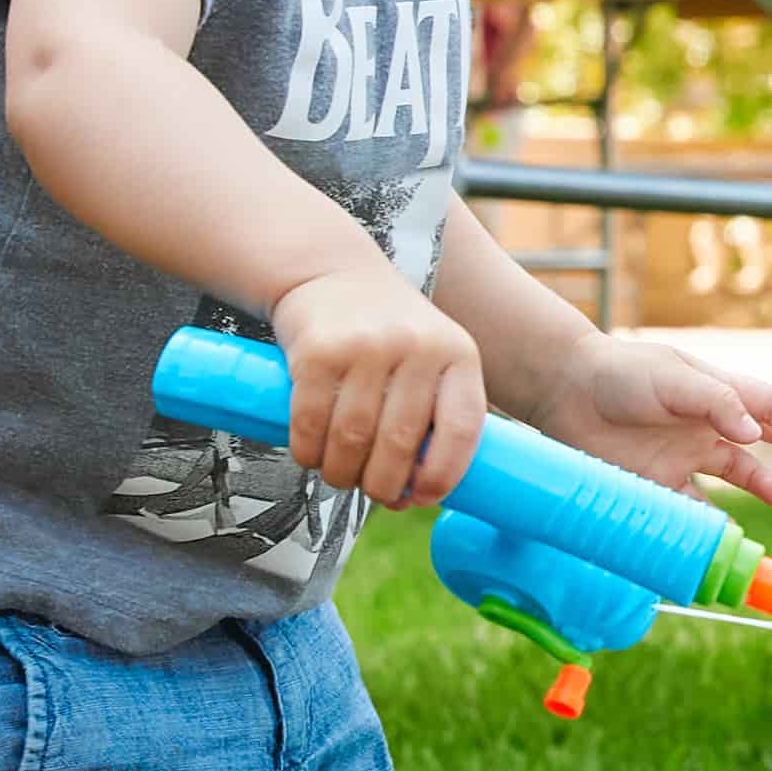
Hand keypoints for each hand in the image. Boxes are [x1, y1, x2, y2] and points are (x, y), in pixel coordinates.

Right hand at [272, 263, 488, 509]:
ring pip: (352, 439)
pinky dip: (309, 453)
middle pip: (400, 442)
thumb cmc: (389, 335)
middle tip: (375, 495)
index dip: (443, 474)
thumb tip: (413, 495)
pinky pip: (310, 422)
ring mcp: (365, 347)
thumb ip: (432, 417)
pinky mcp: (316, 352)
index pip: (462, 427)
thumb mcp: (431, 360)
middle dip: (384, 485)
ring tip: (341, 478)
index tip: (424, 497)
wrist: (332, 273)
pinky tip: (312, 458)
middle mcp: (416, 347)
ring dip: (343, 474)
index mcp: (458, 355)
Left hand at [532, 335, 771, 506]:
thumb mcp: (676, 379)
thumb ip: (719, 403)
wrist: (563, 392)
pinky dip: (707, 523)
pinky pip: (688, 508)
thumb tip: (758, 434)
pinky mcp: (653, 483)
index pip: (765, 406)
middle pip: (755, 439)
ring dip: (754, 483)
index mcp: (712, 393)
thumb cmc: (621, 374)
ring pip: (728, 474)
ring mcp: (678, 455)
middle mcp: (701, 426)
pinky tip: (722, 533)